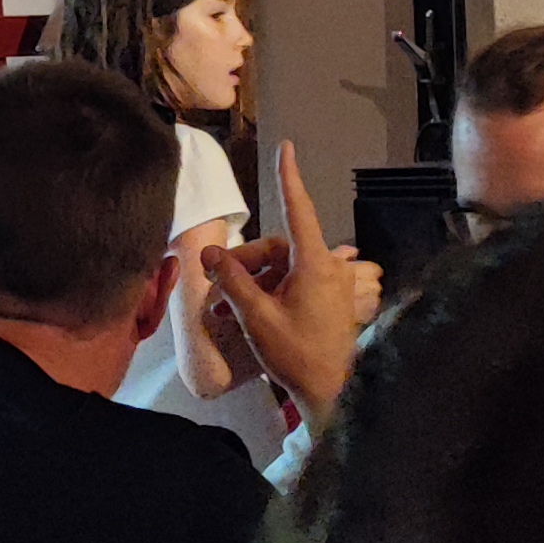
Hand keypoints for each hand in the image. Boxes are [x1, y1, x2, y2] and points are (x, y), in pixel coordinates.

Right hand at [198, 145, 373, 426]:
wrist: (333, 394)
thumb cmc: (298, 354)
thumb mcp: (257, 316)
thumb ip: (233, 280)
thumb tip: (209, 252)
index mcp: (315, 264)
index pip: (297, 209)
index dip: (289, 177)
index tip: (286, 147)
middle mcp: (327, 268)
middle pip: (277, 248)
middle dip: (244, 263)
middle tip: (216, 289)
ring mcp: (329, 286)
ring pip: (281, 268)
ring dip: (252, 283)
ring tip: (225, 310)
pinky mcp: (328, 301)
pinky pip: (292, 284)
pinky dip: (268, 292)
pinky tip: (245, 314)